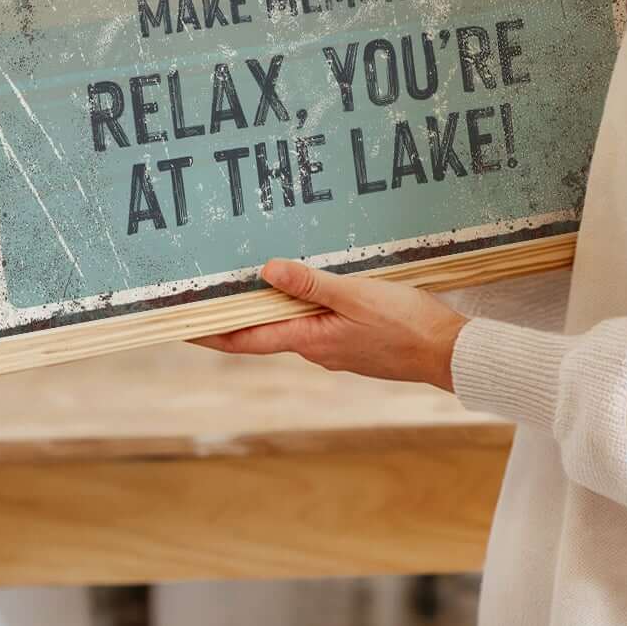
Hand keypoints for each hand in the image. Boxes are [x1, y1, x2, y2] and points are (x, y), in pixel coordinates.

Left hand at [189, 258, 468, 392]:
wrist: (447, 353)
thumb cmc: (405, 325)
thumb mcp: (355, 294)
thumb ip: (311, 284)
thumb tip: (266, 272)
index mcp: (308, 340)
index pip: (245, 340)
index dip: (209, 334)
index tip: (179, 328)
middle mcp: (315, 350)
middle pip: (263, 332)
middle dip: (235, 315)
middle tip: (207, 295)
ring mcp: (334, 349)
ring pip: (291, 326)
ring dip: (269, 309)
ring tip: (251, 283)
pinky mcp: (353, 344)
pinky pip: (315, 324)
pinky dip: (300, 308)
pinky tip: (306, 290)